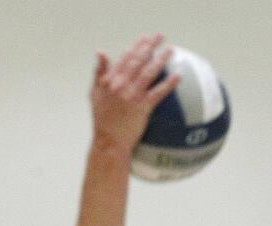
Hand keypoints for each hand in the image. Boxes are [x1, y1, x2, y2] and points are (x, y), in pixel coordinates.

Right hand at [91, 34, 179, 154]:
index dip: (135, 47)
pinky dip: (168, 84)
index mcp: (110, 81)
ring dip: (160, 59)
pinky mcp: (142, 107)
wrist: (109, 142)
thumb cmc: (102, 120)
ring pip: (148, 73)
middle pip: (138, 61)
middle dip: (150, 46)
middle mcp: (121, 85)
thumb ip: (99, 72)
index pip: (124, 59)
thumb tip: (101, 53)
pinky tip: (177, 76)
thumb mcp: (94, 94)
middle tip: (160, 37)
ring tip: (170, 50)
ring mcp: (132, 96)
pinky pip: (158, 93)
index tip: (143, 39)